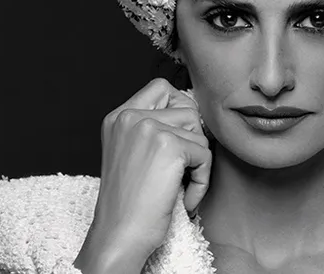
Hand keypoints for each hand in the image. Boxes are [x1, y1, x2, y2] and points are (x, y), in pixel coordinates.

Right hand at [74, 78, 211, 273]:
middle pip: (187, 109)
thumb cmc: (130, 202)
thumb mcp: (131, 152)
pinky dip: (202, 180)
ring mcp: (148, 128)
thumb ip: (153, 127)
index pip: (162, 87)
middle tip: (179, 169)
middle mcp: (129, 116)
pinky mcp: (168, 146)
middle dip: (192, 140)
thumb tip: (195, 112)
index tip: (177, 140)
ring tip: (179, 185)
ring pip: (199, 132)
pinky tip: (183, 197)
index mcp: (118, 116)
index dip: (179, 109)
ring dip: (198, 162)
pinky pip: (205, 154)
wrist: (120, 235)